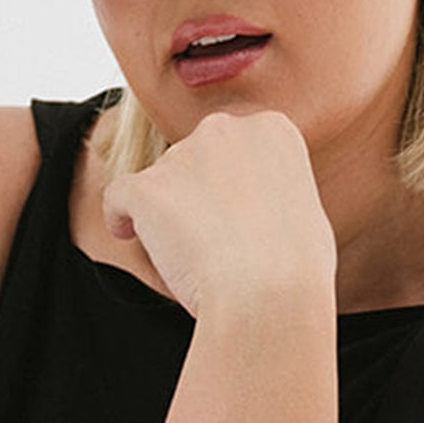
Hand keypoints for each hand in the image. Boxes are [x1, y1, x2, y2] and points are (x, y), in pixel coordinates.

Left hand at [102, 110, 336, 316]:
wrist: (270, 293)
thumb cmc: (297, 266)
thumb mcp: (304, 209)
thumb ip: (271, 189)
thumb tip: (252, 203)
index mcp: (270, 129)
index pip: (235, 147)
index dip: (231, 184)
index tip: (234, 214)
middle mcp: (225, 130)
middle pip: (194, 158)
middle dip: (197, 192)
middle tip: (211, 237)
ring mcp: (183, 154)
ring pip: (161, 181)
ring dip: (167, 212)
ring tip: (189, 256)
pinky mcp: (147, 186)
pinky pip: (119, 195)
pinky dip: (121, 216)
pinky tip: (128, 236)